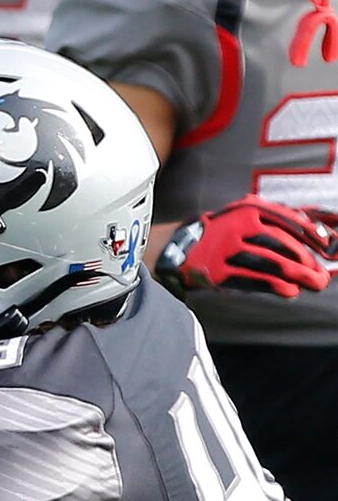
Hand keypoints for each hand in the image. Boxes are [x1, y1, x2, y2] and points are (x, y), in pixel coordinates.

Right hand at [155, 196, 337, 298]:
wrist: (178, 247)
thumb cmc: (222, 233)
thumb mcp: (245, 215)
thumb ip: (274, 220)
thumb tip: (312, 230)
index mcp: (248, 209)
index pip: (288, 220)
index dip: (312, 235)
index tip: (328, 247)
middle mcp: (238, 226)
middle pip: (281, 243)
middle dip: (306, 261)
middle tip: (322, 275)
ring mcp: (226, 249)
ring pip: (270, 262)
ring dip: (296, 275)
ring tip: (313, 284)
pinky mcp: (218, 270)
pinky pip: (251, 278)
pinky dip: (274, 285)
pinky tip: (290, 291)